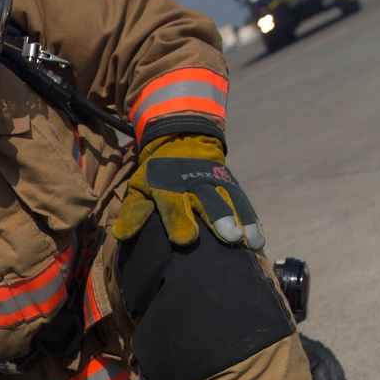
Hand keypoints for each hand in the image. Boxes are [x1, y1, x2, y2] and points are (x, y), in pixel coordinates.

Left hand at [113, 135, 265, 250]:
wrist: (182, 138)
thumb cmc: (157, 174)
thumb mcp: (140, 186)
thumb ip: (134, 211)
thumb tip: (121, 234)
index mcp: (168, 186)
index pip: (174, 203)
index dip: (179, 220)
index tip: (185, 239)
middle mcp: (194, 184)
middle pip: (209, 201)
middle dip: (220, 218)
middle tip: (229, 236)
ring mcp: (216, 183)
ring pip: (230, 202)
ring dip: (241, 221)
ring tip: (249, 241)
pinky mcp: (231, 184)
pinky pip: (243, 203)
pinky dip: (251, 220)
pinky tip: (258, 240)